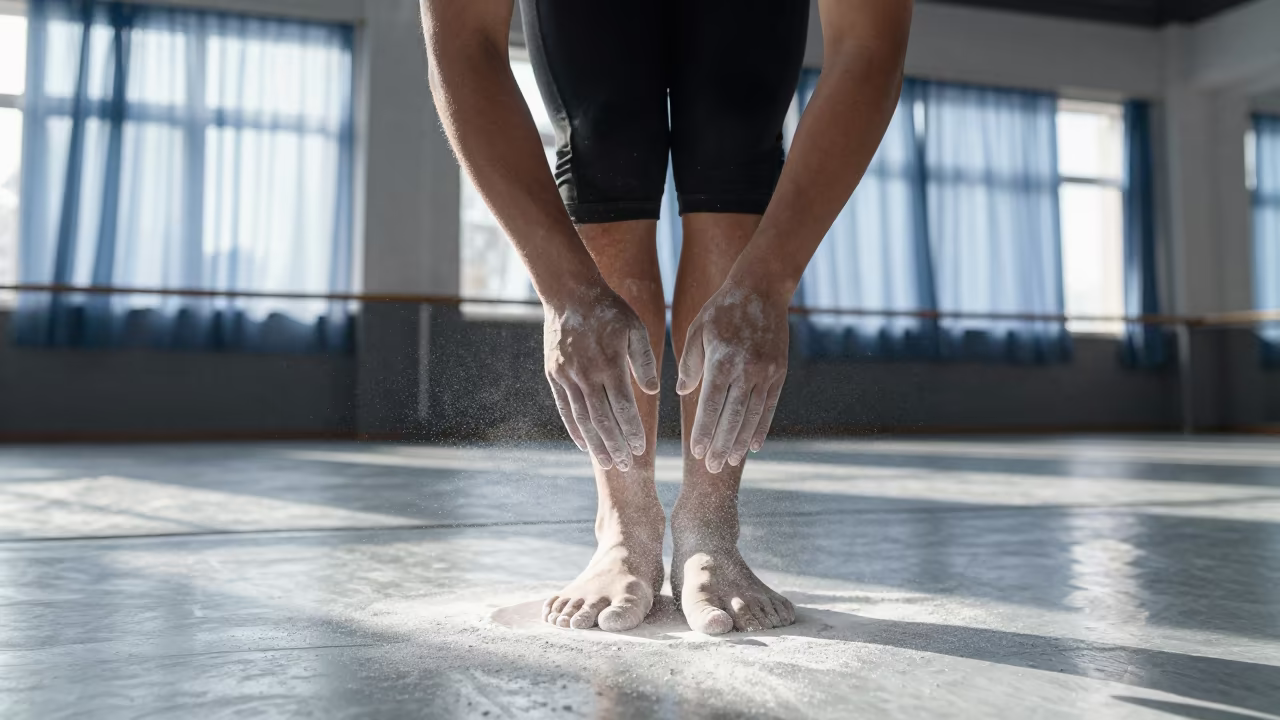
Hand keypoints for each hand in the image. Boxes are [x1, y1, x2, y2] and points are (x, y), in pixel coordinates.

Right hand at [544, 282, 660, 469]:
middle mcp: (586, 374)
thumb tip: (652, 391)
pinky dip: (574, 429)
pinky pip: (565, 408)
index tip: (641, 449)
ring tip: (608, 462)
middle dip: (615, 445)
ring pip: (583, 418)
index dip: (632, 430)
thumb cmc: (609, 311)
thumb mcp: (635, 328)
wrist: (569, 294)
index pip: (623, 406)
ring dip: (596, 443)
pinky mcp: (554, 375)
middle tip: (626, 466)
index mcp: (610, 363)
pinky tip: (584, 444)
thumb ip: (644, 361)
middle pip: (602, 419)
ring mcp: (567, 376)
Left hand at [676, 279, 788, 472]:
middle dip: (721, 444)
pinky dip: (762, 427)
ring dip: (741, 441)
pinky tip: (753, 445)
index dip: (704, 431)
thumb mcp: (697, 331)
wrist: (761, 289)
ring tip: (730, 461)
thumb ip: (691, 364)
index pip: (711, 405)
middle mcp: (746, 369)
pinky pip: (769, 406)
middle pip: (733, 416)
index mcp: (722, 360)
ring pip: (752, 415)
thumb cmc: (721, 310)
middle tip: (712, 468)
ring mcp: (766, 372)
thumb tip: (684, 393)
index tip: (697, 453)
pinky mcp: (779, 372)